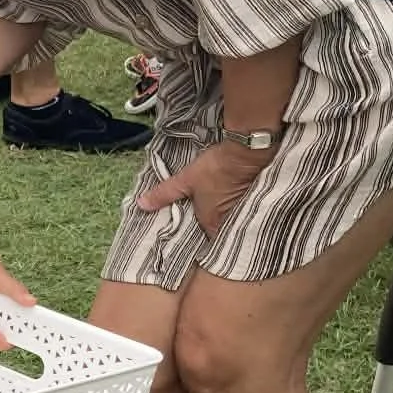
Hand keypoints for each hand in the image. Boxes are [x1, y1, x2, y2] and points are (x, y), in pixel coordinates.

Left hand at [137, 141, 274, 237]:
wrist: (245, 153)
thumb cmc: (214, 169)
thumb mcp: (185, 180)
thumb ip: (163, 194)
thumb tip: (141, 204)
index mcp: (211, 223)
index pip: (203, 239)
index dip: (196, 236)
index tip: (189, 233)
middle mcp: (228, 223)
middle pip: (218, 231)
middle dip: (211, 226)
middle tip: (199, 218)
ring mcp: (242, 212)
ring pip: (229, 221)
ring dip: (223, 216)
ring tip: (214, 208)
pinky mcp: (251, 201)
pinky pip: (240, 211)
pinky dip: (233, 207)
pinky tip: (229, 199)